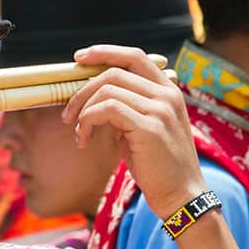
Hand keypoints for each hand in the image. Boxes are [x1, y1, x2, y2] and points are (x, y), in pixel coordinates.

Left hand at [62, 45, 204, 217]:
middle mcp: (167, 94)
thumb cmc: (157, 165)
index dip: (104, 52)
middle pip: (114, 72)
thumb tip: (92, 97)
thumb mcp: (141, 128)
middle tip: (67, 113)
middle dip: (82, 89)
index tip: (79, 58)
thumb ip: (125, 108)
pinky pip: (106, 109)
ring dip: (83, 111)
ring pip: (106, 90)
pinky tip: (84, 139)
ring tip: (79, 133)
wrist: (180, 195)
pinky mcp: (149, 126)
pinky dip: (87, 121)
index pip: (134, 56)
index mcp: (168, 91)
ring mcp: (160, 108)